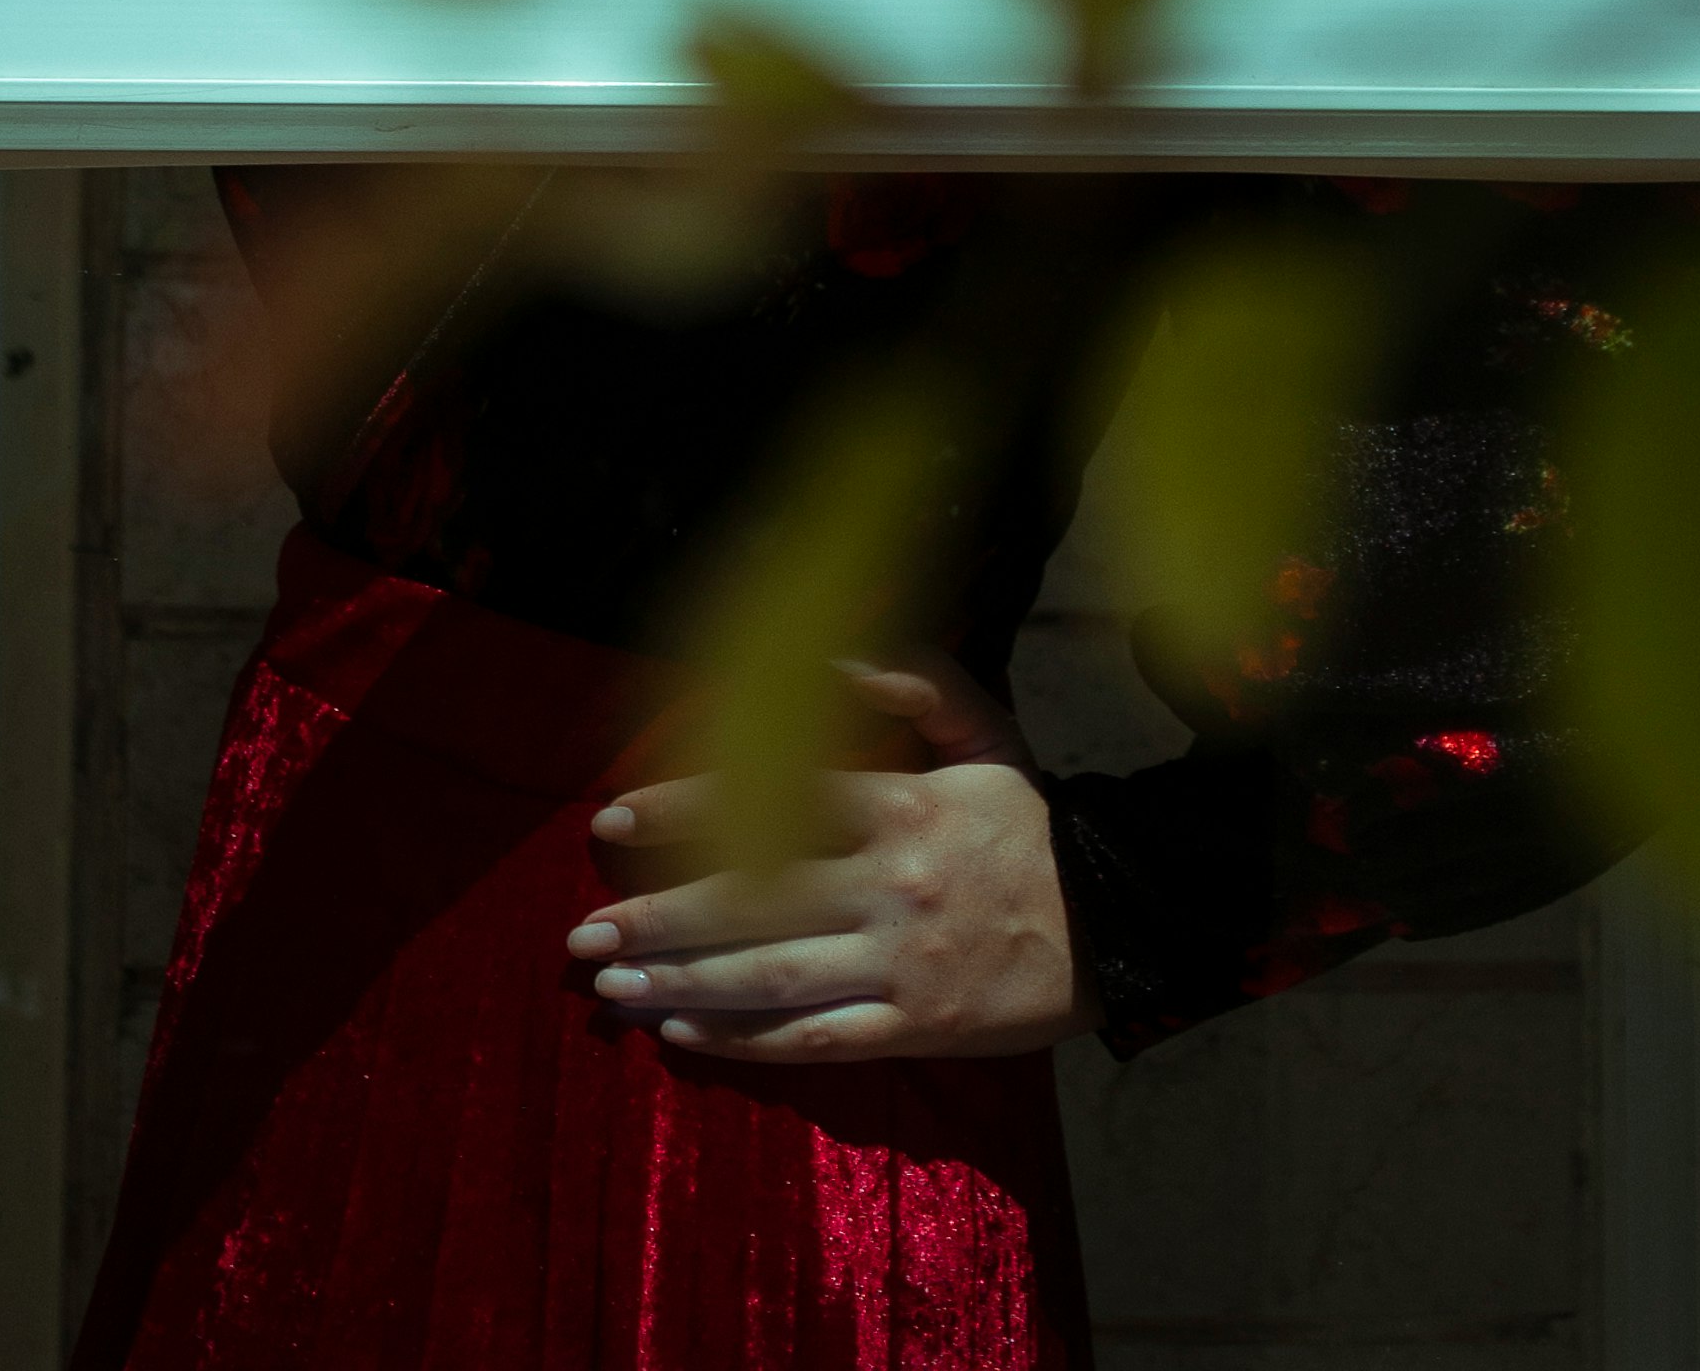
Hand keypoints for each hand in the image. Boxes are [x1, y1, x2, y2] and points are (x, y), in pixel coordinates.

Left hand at [564, 652, 1101, 1062]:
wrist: (1118, 919)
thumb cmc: (1031, 819)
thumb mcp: (982, 726)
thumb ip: (908, 677)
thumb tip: (821, 657)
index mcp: (900, 806)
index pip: (772, 798)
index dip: (685, 808)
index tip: (612, 818)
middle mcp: (890, 885)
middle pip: (753, 902)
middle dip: (657, 918)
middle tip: (581, 932)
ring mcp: (900, 965)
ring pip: (770, 979)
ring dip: (680, 985)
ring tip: (609, 991)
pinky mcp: (917, 1028)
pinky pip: (816, 1041)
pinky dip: (743, 1042)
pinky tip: (683, 1036)